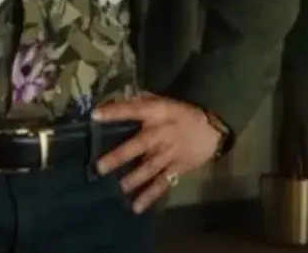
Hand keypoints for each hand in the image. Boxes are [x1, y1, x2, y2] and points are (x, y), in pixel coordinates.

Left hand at [92, 94, 221, 212]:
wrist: (213, 130)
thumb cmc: (183, 113)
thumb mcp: (164, 102)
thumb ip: (142, 101)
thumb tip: (116, 100)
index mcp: (157, 113)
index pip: (132, 110)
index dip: (114, 112)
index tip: (94, 116)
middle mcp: (161, 134)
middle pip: (138, 145)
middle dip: (119, 156)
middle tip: (100, 167)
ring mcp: (169, 154)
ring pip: (148, 168)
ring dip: (132, 179)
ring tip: (117, 188)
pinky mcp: (177, 170)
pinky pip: (162, 184)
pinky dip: (149, 196)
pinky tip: (137, 206)